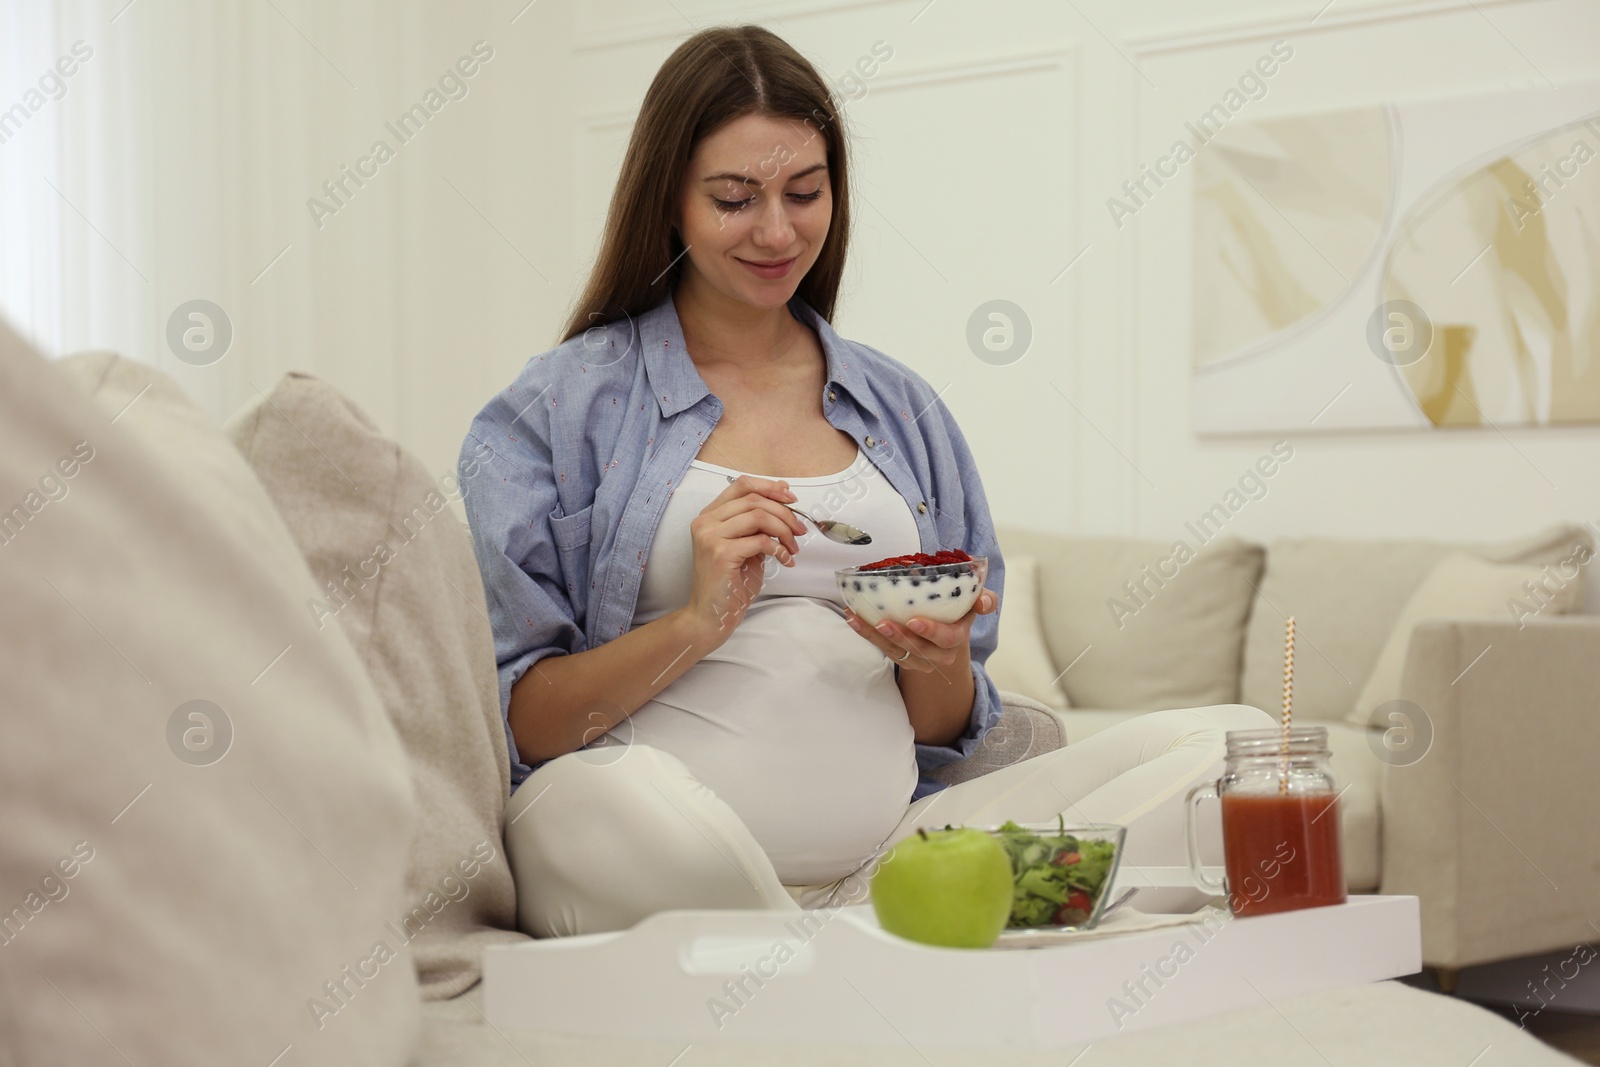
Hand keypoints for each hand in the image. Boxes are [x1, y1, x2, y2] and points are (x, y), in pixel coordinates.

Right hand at [681, 474, 806, 644]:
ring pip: (758, 516)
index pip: (741, 485)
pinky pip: (760, 540)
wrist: (711, 615)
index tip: (791, 499)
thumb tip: (783, 490)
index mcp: (709, 515)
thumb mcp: (747, 544)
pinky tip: (785, 560)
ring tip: (793, 547)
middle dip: (784, 513)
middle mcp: (706, 522)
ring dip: (784, 530)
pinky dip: (779, 549)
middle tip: (800, 530)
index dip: (770, 487)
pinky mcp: (721, 553)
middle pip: (754, 499)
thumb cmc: (730, 582)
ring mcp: (710, 536)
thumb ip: (759, 520)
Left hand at [843, 588, 997, 672]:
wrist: (949, 631)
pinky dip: (866, 634)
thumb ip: (984, 599)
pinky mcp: (901, 658)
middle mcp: (938, 654)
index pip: (947, 639)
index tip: (914, 621)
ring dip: (874, 636)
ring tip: (857, 619)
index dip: (931, 632)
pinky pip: (883, 649)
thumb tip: (983, 602)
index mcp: (957, 638)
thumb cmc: (960, 610)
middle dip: (899, 637)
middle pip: (918, 650)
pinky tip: (853, 619)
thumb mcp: (975, 601)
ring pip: (895, 651)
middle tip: (882, 622)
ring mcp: (918, 659)